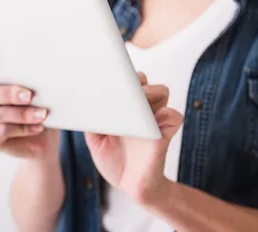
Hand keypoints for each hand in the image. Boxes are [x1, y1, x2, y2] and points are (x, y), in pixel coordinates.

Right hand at [0, 55, 59, 160]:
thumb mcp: (31, 94)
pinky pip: (2, 132)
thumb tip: (37, 73)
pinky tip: (37, 127)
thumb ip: (26, 84)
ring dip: (22, 114)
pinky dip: (22, 128)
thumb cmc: (34, 110)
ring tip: (42, 114)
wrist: (41, 141)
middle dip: (9, 93)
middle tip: (29, 95)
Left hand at [85, 72, 182, 203]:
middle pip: (143, 80)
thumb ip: (92, 123)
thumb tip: (83, 106)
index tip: (107, 72)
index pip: (126, 81)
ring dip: (149, 91)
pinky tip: (152, 121)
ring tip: (136, 101)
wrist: (131, 186)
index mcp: (125, 107)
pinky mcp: (166, 133)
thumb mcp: (96, 140)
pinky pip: (174, 115)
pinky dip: (166, 114)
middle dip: (134, 78)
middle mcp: (142, 108)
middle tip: (121, 86)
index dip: (120, 74)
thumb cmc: (114, 161)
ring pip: (161, 90)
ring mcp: (156, 119)